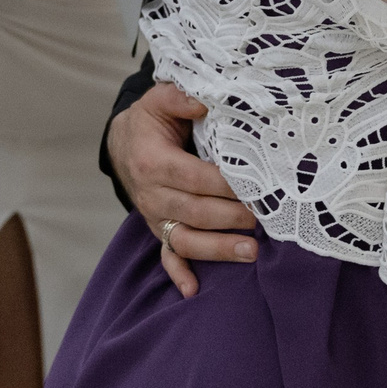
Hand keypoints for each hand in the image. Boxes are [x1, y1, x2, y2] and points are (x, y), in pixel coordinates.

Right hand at [109, 83, 255, 297]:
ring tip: (251, 252)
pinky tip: (194, 290)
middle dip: (231, 218)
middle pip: (195, 212)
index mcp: (153, 161)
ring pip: (186, 239)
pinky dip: (179, 273)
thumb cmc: (150, 122)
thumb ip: (180, 97)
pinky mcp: (160, 230)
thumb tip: (206, 102)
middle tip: (263, 218)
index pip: (194, 177)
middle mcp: (152, 194)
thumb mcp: (160, 100)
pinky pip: (168, 256)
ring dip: (218, 249)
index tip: (256, 185)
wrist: (123, 145)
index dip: (225, 184)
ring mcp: (155, 217)